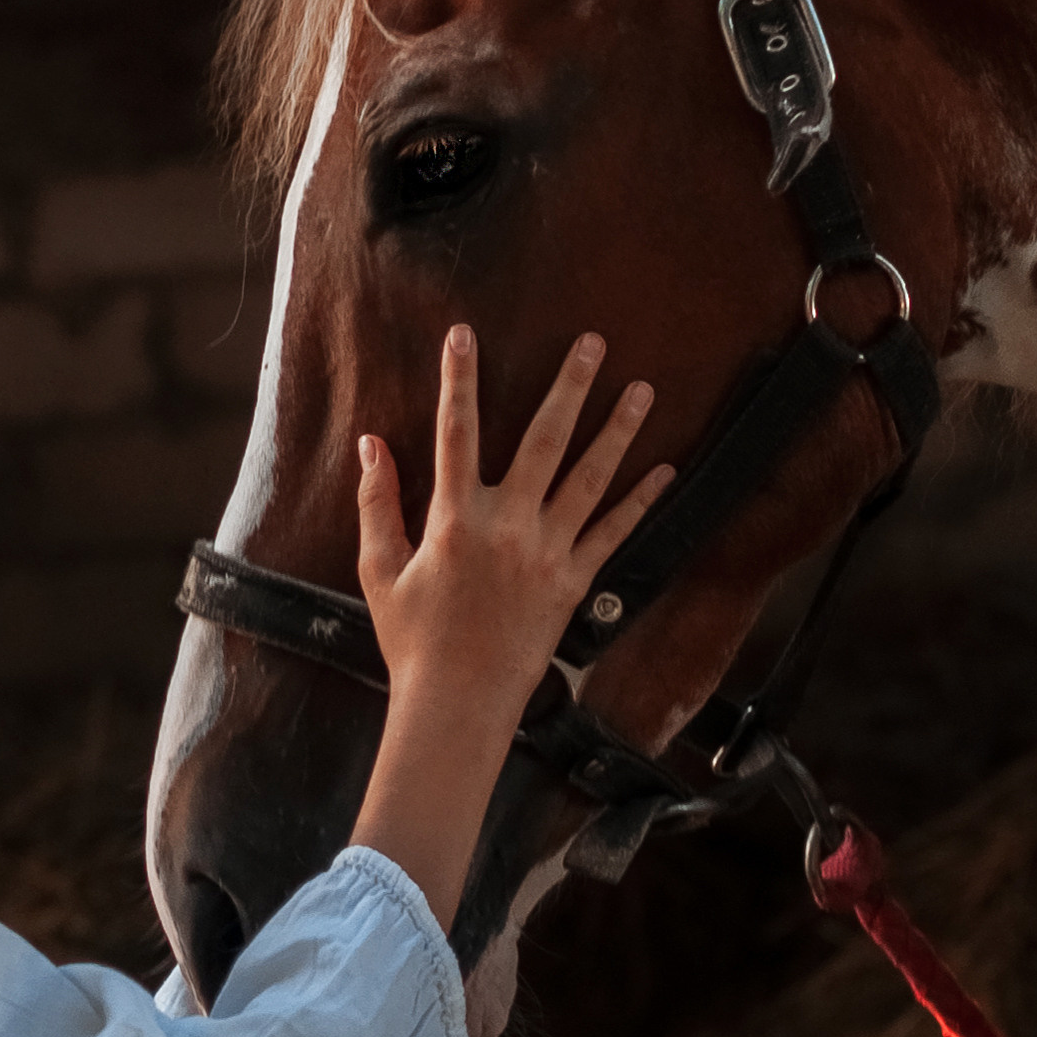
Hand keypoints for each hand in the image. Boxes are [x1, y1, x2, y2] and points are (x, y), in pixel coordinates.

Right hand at [356, 325, 668, 728]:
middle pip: (544, 440)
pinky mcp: (574, 582)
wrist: (459, 702)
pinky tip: (664, 470)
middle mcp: (508, 527)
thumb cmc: (413, 640)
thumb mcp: (379, 570)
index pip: (454, 432)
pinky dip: (640, 501)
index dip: (458, 380)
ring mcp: (547, 553)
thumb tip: (371, 444)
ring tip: (643, 389)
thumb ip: (376, 504)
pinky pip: (613, 534)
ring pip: (590, 479)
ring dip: (618, 430)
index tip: (464, 334)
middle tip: (593, 343)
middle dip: (570, 386)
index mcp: (455, 519)